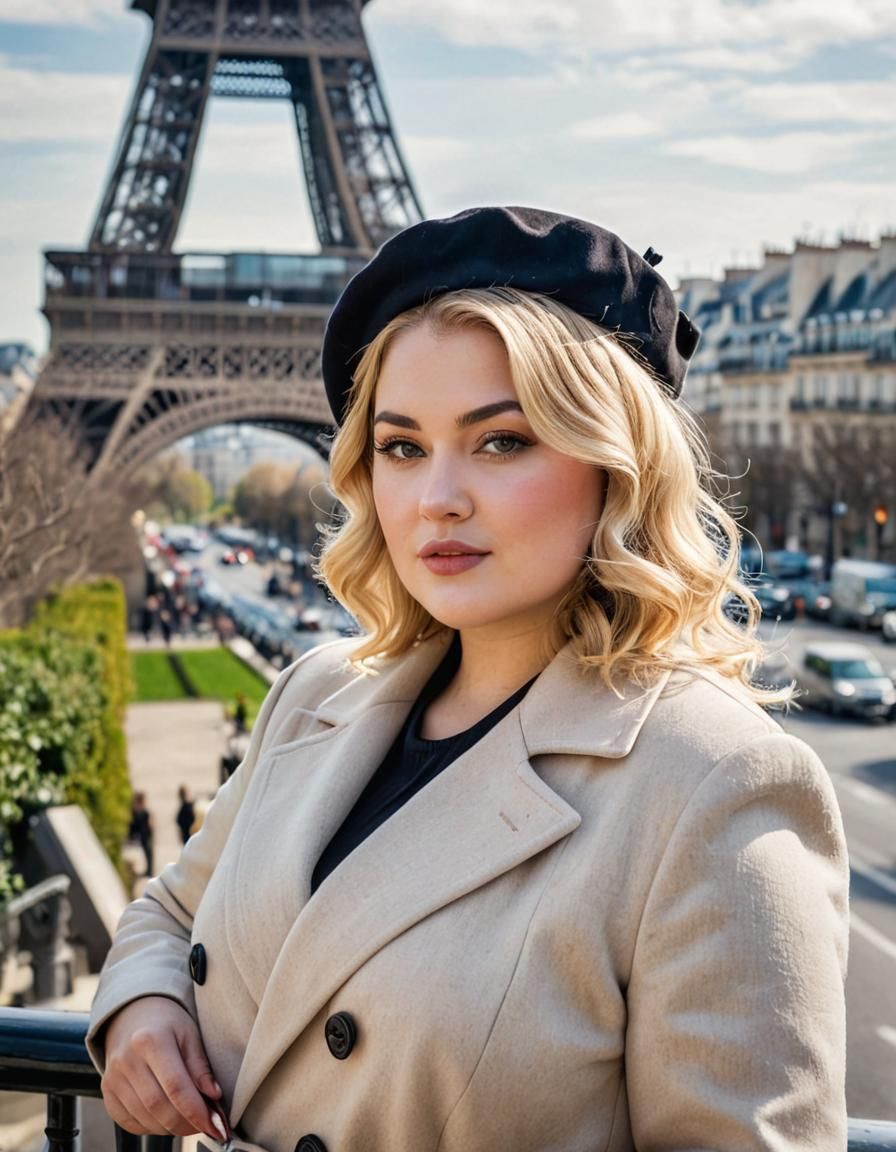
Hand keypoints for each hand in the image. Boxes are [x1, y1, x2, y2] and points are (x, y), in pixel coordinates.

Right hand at [101, 996, 223, 1138]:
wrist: (134, 1015)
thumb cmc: (167, 1023)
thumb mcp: (190, 1034)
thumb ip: (200, 1067)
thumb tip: (214, 1097)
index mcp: (150, 1040)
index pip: (176, 1086)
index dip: (197, 1111)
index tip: (217, 1125)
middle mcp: (127, 1060)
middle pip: (159, 1106)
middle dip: (186, 1123)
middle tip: (207, 1124)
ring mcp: (112, 1078)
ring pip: (145, 1119)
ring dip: (171, 1127)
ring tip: (189, 1120)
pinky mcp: (107, 1092)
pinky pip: (129, 1123)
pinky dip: (152, 1128)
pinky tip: (167, 1118)